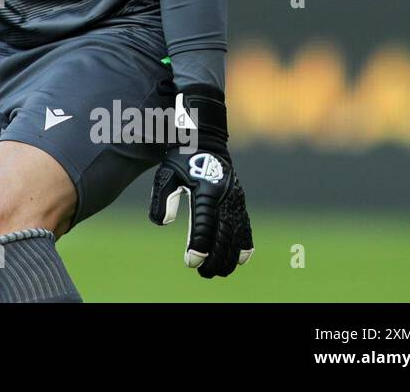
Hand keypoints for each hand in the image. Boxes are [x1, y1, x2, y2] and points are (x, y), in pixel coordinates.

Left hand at [148, 89, 254, 277]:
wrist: (204, 137)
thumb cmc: (181, 156)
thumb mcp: (166, 173)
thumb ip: (163, 198)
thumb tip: (163, 223)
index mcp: (206, 190)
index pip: (203, 226)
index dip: (198, 246)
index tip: (191, 262)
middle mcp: (225, 196)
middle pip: (223, 236)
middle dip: (214, 258)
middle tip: (202, 272)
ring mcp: (235, 199)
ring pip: (237, 235)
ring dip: (228, 256)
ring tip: (217, 271)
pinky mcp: (239, 200)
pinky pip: (246, 226)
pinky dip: (244, 244)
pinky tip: (239, 260)